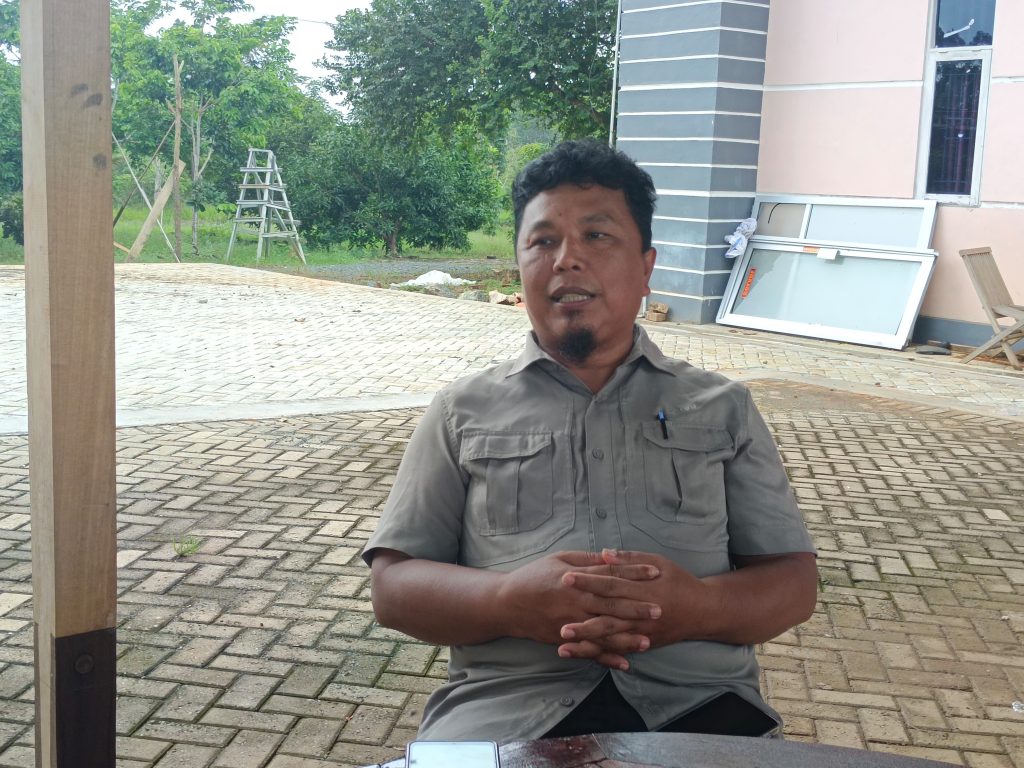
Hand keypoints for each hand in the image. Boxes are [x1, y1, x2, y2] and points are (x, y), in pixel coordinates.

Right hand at [498, 551, 661, 667]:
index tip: (655, 573)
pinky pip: (589, 651)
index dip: (634, 574)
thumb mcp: (559, 559)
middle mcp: (575, 604)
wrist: (506, 604)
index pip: (610, 576)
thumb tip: (610, 556)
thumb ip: (586, 560)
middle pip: (611, 606)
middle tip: (660, 610)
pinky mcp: (565, 640)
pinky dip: (607, 658)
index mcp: (576, 581)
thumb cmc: (533, 577)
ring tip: (649, 641)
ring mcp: (570, 624)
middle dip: (637, 608)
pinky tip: (625, 664)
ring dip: (627, 638)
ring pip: (603, 633)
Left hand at [557, 549, 715, 662]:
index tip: (566, 577)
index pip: (610, 583)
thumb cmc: (680, 582)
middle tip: (556, 612)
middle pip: (606, 613)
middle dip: (580, 613)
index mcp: (644, 589)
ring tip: (561, 639)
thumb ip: (630, 560)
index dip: (588, 581)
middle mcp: (642, 613)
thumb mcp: (658, 563)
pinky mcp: (643, 644)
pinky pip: (618, 650)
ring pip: (610, 636)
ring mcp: (642, 631)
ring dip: (585, 639)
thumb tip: (604, 553)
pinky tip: (581, 653)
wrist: (704, 611)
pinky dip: (599, 653)